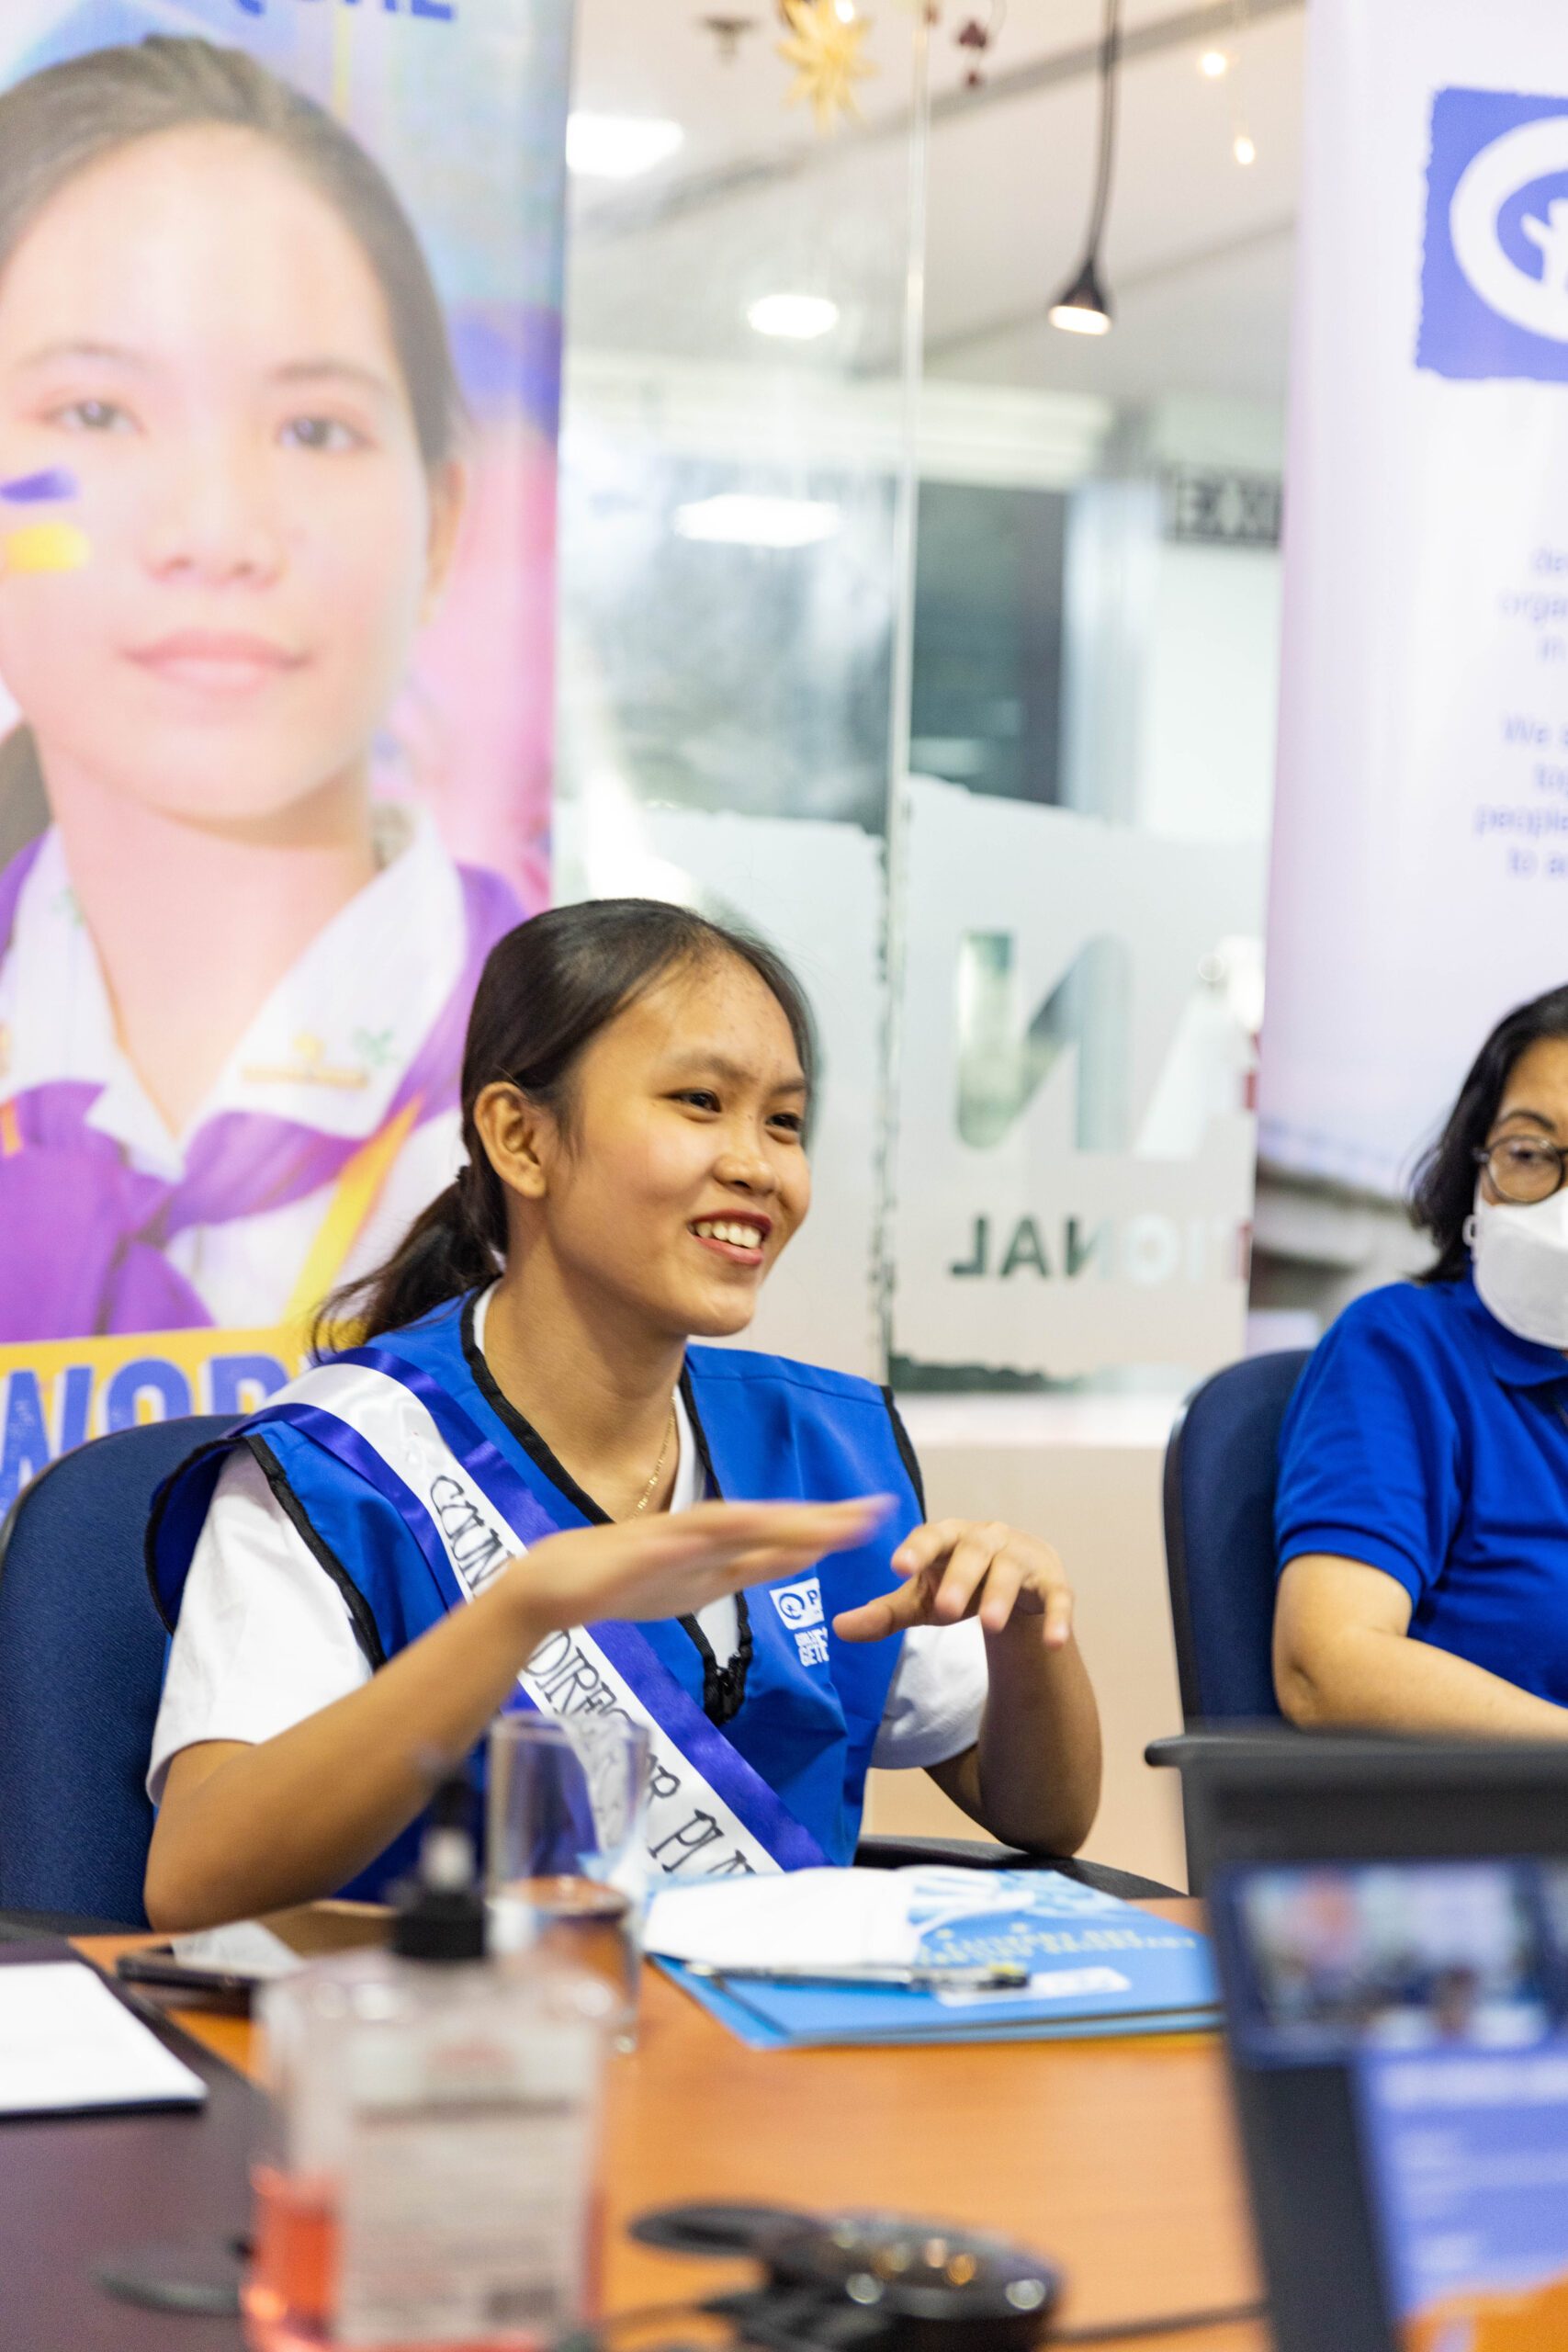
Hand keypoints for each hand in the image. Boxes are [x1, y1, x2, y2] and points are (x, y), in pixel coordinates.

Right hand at [509, 1495, 891, 1634]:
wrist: (553, 1584)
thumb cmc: (621, 1582)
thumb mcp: (696, 1586)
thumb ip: (740, 1569)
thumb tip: (792, 1559)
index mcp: (719, 1547)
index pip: (784, 1537)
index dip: (830, 1527)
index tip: (874, 1516)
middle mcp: (703, 1535)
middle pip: (773, 1526)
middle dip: (824, 1520)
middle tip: (876, 1510)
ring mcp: (672, 1541)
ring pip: (735, 1528)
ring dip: (780, 1523)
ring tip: (823, 1523)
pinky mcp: (641, 1552)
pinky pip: (680, 1544)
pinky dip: (710, 1536)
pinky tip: (739, 1530)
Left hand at [832, 1519, 1073, 1647]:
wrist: (1017, 1585)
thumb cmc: (959, 1584)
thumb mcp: (921, 1601)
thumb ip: (884, 1614)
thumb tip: (838, 1628)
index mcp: (950, 1537)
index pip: (931, 1536)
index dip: (916, 1549)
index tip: (896, 1566)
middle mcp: (988, 1539)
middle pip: (973, 1552)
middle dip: (959, 1579)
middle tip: (943, 1610)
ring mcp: (1022, 1558)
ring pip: (1011, 1571)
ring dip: (1000, 1596)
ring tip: (988, 1625)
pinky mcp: (1053, 1582)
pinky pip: (1058, 1597)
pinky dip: (1057, 1618)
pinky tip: (1054, 1642)